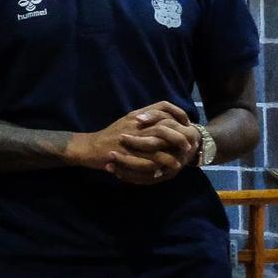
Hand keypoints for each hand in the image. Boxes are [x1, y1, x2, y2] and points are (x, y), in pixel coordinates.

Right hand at [72, 103, 190, 184]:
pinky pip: (149, 159)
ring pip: (160, 143)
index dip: (178, 114)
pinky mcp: (128, 154)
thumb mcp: (126, 122)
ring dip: (173, 153)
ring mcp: (132, 139)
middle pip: (166, 125)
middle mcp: (136, 124)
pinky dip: (159, 165)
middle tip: (189, 146)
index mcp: (137, 115)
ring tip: (180, 162)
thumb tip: (162, 121)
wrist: (88, 147)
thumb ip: (143, 119)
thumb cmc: (107, 137)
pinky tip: (164, 170)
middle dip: (180, 136)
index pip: (163, 107)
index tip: (186, 123)